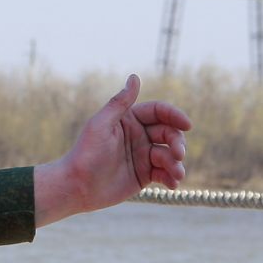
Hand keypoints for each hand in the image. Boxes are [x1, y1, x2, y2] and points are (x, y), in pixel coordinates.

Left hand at [34, 74, 191, 225]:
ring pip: (170, 155)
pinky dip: (172, 178)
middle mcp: (139, 136)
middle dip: (177, 143)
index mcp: (130, 119)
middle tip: (178, 155)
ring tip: (177, 174)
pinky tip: (173, 184)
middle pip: (169, 133)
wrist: (76, 187)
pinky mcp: (145, 175)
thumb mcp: (101, 125)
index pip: (159, 112)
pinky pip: (165, 174)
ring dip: (177, 163)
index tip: (186, 125)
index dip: (175, 116)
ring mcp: (143, 155)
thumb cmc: (85, 154)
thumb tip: (134, 76)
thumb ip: (119, 103)